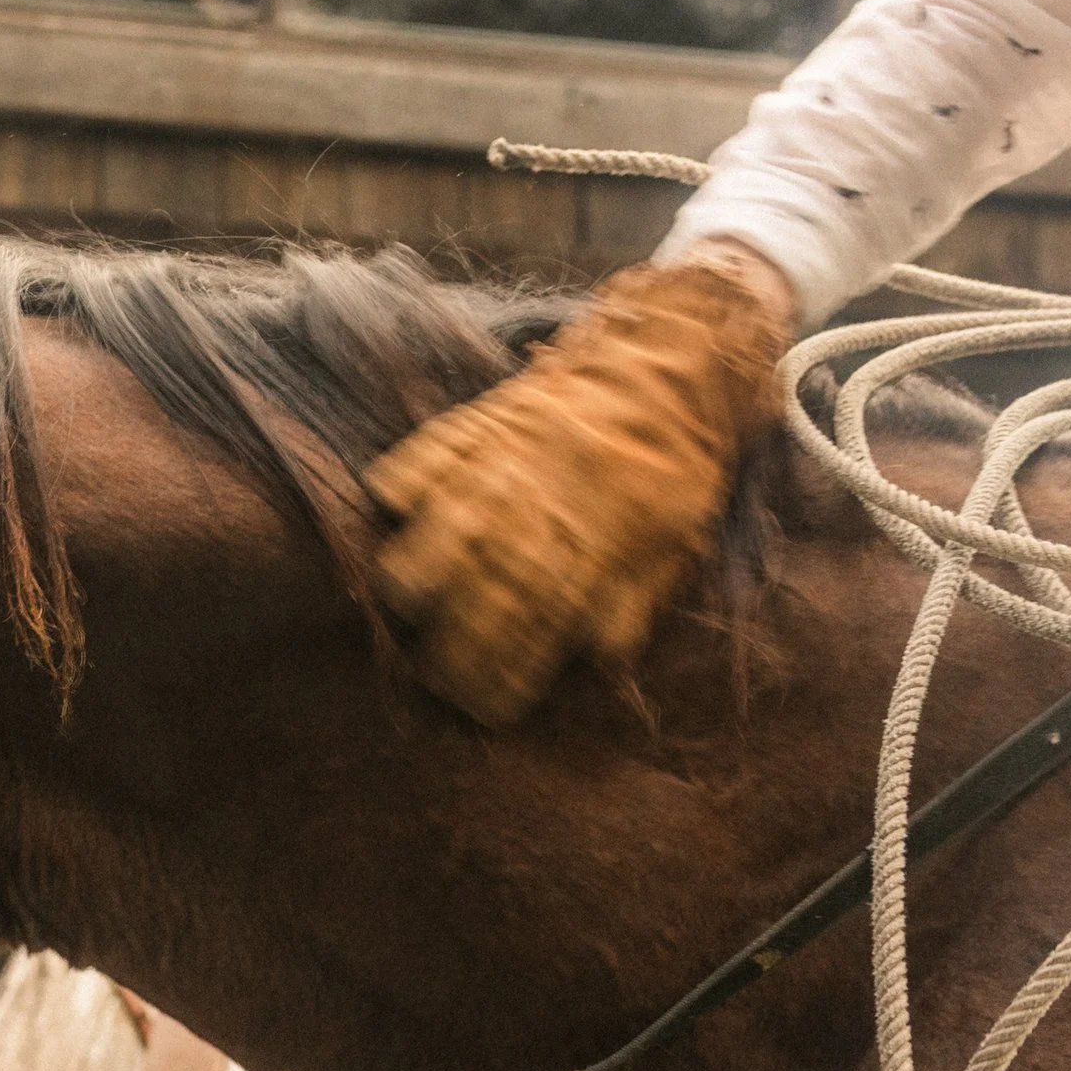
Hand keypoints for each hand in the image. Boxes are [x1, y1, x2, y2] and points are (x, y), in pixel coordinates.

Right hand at [363, 256, 791, 726]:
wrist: (666, 362)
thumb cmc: (675, 464)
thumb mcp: (674, 545)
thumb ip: (629, 605)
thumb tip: (592, 656)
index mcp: (580, 564)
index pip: (520, 650)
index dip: (494, 688)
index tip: (482, 709)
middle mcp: (527, 527)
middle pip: (463, 613)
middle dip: (443, 658)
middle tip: (435, 676)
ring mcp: (493, 477)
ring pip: (425, 547)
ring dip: (409, 583)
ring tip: (408, 599)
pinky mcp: (471, 430)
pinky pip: (411, 469)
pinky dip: (396, 492)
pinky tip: (395, 513)